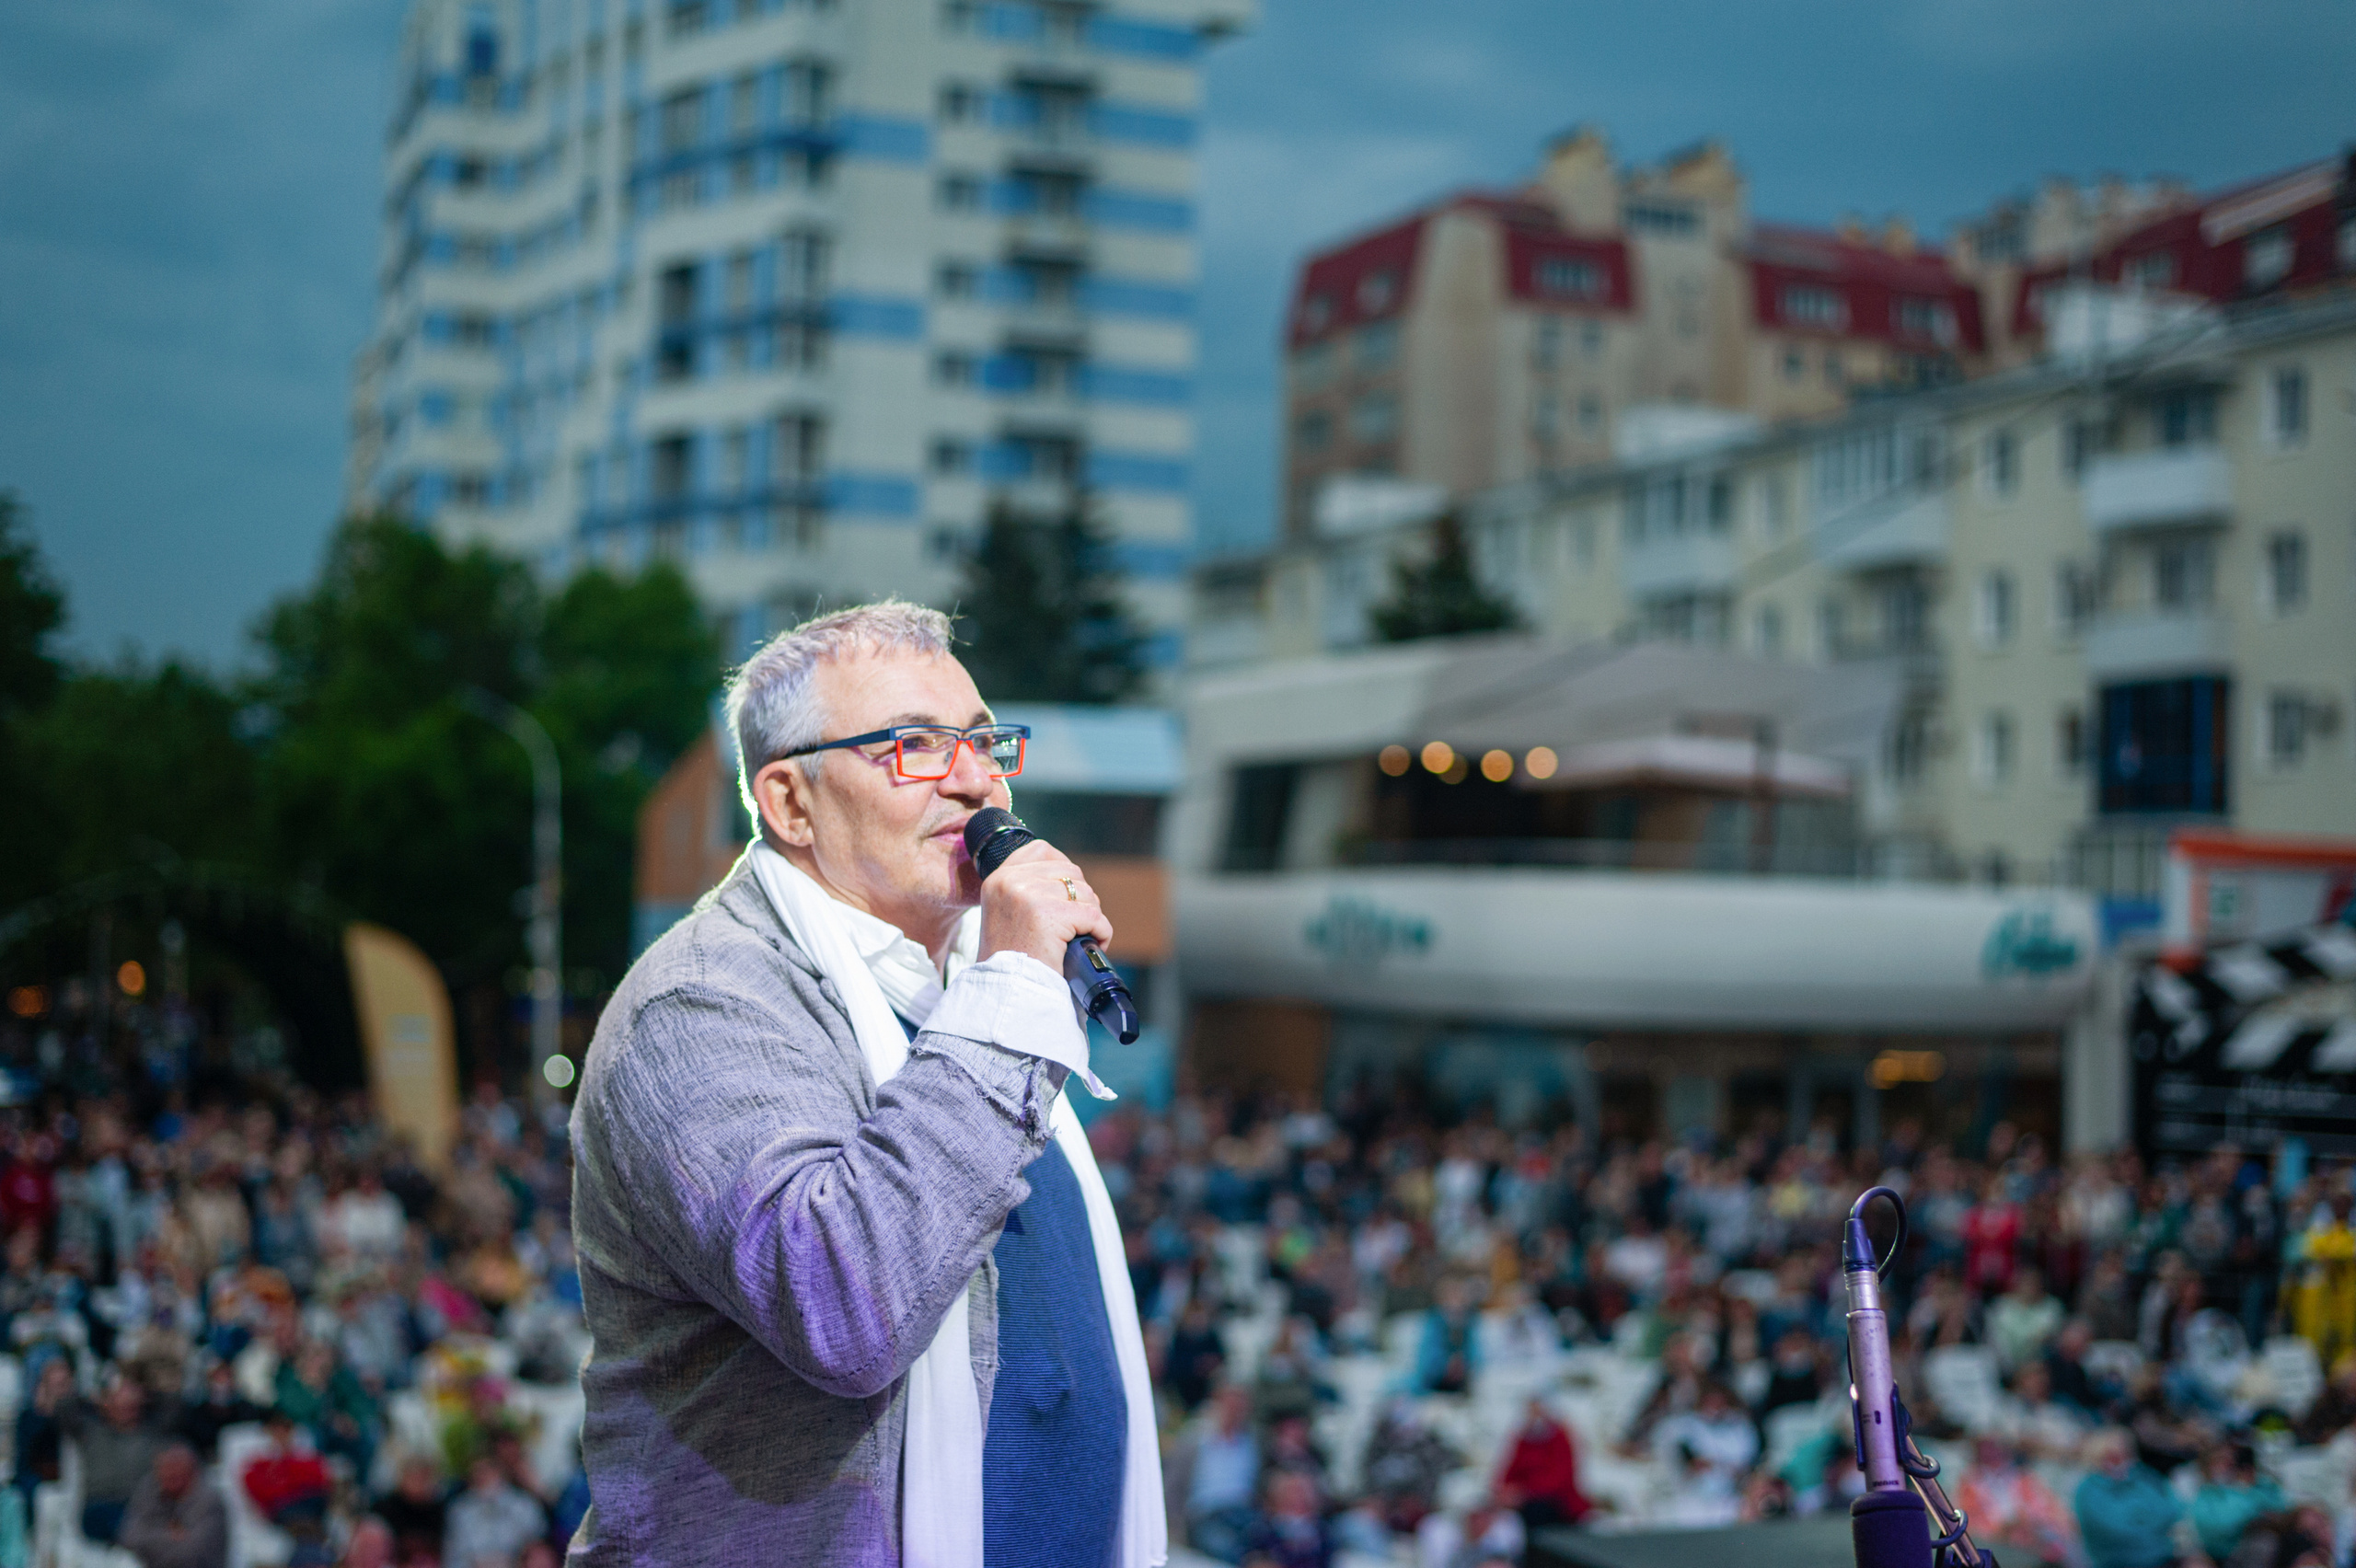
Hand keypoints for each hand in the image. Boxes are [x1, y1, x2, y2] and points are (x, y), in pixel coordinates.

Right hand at [978, 839, 1111, 970]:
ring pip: (1085, 893)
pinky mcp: (1051, 915)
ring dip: (1091, 917)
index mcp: (998, 879)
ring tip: (1079, 938)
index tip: (1067, 894)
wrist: (1007, 992)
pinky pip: (1095, 916)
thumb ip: (1025, 890)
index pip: (1041, 850)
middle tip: (1075, 925)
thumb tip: (1066, 878)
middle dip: (1080, 898)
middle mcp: (1011, 881)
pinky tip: (1092, 945)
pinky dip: (1101, 932)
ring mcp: (1029, 896)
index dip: (1062, 868)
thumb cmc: (1011, 960)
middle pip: (1070, 871)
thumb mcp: (1005, 914)